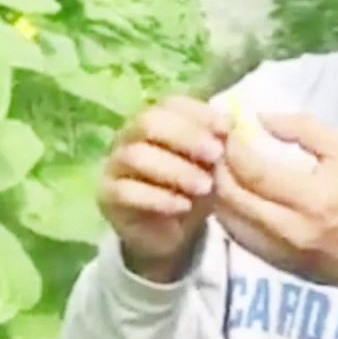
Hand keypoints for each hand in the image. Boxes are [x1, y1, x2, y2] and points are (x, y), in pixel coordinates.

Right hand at [99, 96, 230, 281]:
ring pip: (136, 156)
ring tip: (204, 186)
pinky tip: (182, 206)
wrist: (171, 234)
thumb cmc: (193, 190)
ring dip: (175, 169)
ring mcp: (114, 165)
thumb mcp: (212, 167)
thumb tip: (230, 124)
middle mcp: (129, 136)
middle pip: (149, 123)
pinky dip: (158, 198)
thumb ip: (217, 145)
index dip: (199, 113)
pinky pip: (126, 192)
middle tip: (215, 154)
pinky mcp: (107, 196)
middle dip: (186, 136)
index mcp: (156, 121)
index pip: (171, 104)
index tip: (227, 128)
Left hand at [212, 113, 337, 299]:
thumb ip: (304, 129)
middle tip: (220, 147)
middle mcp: (288, 228)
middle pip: (231, 196)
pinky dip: (228, 211)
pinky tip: (235, 195)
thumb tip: (261, 119)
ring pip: (226, 218)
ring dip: (218, 190)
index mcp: (312, 198)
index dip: (233, 148)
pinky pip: (235, 235)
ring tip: (224, 168)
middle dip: (218, 166)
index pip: (253, 171)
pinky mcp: (273, 264)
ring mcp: (277, 251)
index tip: (229, 130)